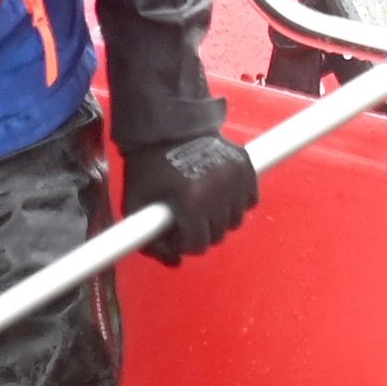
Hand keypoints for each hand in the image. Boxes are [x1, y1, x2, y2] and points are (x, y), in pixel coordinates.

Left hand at [134, 133, 258, 263]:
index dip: (182, 241)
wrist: (167, 122)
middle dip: (200, 231)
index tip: (175, 229)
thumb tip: (175, 263)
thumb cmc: (148, 166)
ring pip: (235, 220)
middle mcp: (218, 191)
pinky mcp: (246, 165)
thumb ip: (151, 242)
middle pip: (217, 236)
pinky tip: (219, 193)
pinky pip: (250, 200)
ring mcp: (235, 177)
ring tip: (202, 203)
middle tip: (186, 215)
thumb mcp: (136, 205)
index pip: (197, 245)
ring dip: (219, 218)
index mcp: (191, 201)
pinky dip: (237, 201)